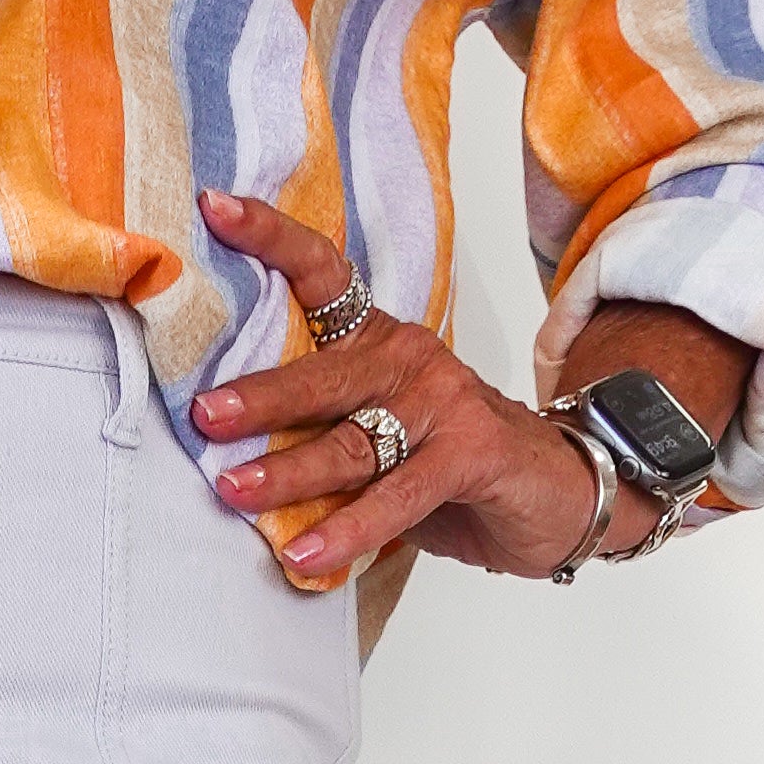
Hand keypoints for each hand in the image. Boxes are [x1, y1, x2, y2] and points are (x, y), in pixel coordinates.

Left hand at [190, 192, 742, 587]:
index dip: (271, 239)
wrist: (559, 493)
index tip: (214, 209)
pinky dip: (348, 528)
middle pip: (324, 372)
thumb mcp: (382, 442)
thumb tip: (226, 460)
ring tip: (235, 490)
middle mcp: (409, 361)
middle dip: (261, 395)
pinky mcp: (470, 453)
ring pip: (352, 440)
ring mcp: (443, 403)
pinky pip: (395, 496)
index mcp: (380, 343)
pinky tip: (306, 554)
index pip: (322, 275)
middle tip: (205, 414)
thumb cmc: (456, 467)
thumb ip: (321, 438)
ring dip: (289, 469)